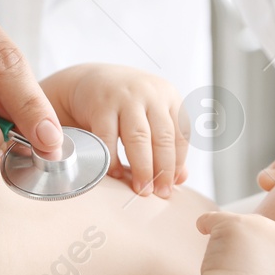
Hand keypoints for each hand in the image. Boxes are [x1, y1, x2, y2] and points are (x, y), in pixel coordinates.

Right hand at [43, 64, 186, 197]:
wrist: (92, 80)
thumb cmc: (127, 104)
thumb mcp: (152, 117)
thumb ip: (168, 144)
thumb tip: (181, 178)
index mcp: (170, 96)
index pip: (181, 135)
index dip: (177, 164)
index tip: (171, 186)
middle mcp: (150, 94)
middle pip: (162, 137)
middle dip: (162, 170)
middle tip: (158, 193)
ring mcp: (126, 97)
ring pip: (139, 137)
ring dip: (142, 167)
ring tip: (141, 189)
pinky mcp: (101, 104)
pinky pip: (108, 138)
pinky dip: (113, 159)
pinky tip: (115, 173)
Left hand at [195, 211, 274, 274]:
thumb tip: (269, 269)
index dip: (274, 253)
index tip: (261, 268)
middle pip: (268, 231)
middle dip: (253, 246)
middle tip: (239, 272)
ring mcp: (264, 227)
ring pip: (242, 226)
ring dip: (230, 243)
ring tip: (223, 267)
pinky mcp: (237, 224)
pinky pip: (215, 218)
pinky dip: (207, 223)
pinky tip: (201, 230)